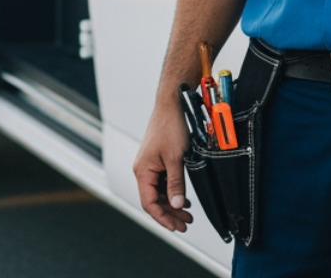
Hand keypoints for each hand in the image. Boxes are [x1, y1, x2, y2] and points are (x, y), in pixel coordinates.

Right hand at [134, 102, 193, 232]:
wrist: (171, 105)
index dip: (162, 217)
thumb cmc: (169, 127)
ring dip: (173, 203)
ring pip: (159, 192)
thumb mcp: (175, 158)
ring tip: (188, 214)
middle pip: (154, 199)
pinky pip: (163, 182)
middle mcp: (143, 169)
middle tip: (185, 223)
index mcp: (142, 171)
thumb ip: (176, 183)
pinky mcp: (158, 160)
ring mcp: (150, 165)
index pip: (149, 203)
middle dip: (170, 213)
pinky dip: (173, 191)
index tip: (175, 226)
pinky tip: (184, 198)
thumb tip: (176, 204)